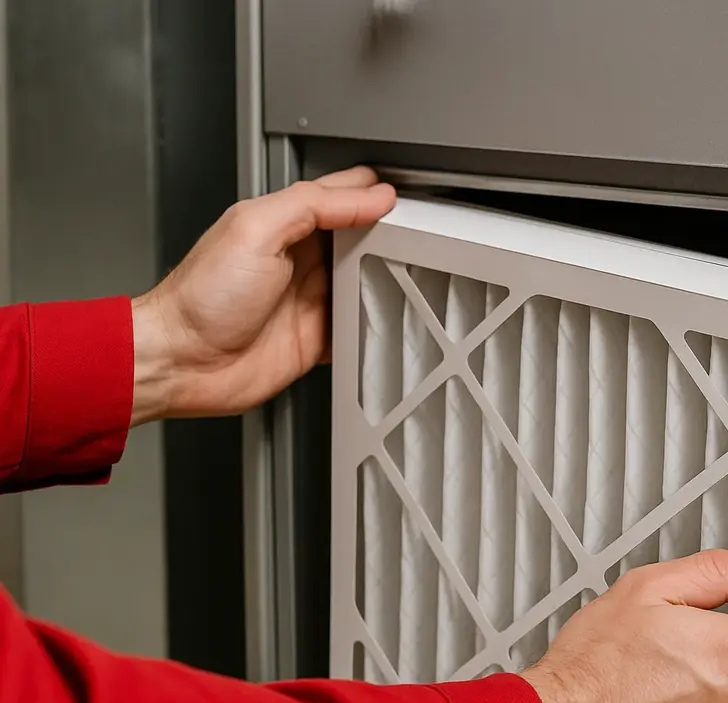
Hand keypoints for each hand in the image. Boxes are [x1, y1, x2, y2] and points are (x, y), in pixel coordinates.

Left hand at [130, 166, 396, 424]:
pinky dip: (376, 325)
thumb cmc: (201, 297)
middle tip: (422, 234)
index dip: (372, 192)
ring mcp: (311, 299)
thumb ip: (312, 205)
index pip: (340, 196)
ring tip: (420, 273)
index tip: (405, 199)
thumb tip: (367, 195)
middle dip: (391, 235)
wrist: (182, 362)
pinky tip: (390, 319)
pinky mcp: (317, 338)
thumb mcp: (255, 229)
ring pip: (366, 281)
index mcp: (285, 223)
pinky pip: (358, 328)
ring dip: (389, 279)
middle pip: (361, 239)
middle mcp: (301, 260)